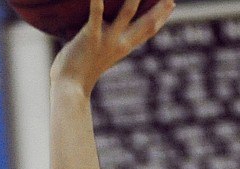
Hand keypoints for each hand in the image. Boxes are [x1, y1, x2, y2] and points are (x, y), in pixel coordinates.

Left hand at [50, 0, 174, 93]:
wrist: (69, 88)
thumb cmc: (78, 75)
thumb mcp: (99, 58)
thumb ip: (105, 47)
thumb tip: (103, 34)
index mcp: (122, 49)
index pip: (147, 32)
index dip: (161, 18)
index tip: (171, 5)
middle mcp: (119, 44)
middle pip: (146, 23)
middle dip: (160, 8)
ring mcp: (106, 40)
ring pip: (128, 13)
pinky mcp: (90, 36)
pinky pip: (96, 14)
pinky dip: (98, 1)